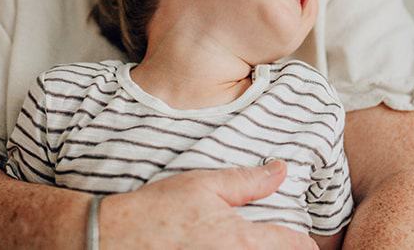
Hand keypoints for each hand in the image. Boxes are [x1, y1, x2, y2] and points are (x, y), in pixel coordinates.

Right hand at [101, 160, 317, 249]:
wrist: (112, 240)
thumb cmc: (157, 210)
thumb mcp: (203, 185)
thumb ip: (248, 181)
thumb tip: (282, 170)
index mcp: (245, 242)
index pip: (300, 246)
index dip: (300, 238)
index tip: (290, 233)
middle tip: (264, 240)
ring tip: (234, 245)